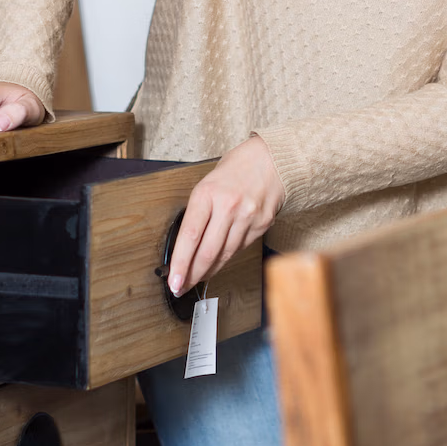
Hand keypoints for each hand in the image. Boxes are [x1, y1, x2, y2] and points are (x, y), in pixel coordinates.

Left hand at [166, 135, 284, 294]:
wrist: (272, 158)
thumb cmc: (236, 169)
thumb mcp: (208, 183)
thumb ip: (198, 211)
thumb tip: (186, 245)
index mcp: (207, 193)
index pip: (190, 236)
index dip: (180, 263)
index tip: (174, 280)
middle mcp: (228, 206)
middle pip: (207, 252)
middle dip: (193, 275)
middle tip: (182, 287)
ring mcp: (248, 217)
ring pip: (225, 255)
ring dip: (210, 270)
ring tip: (198, 277)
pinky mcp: (262, 225)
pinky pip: (240, 248)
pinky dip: (227, 258)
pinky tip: (219, 261)